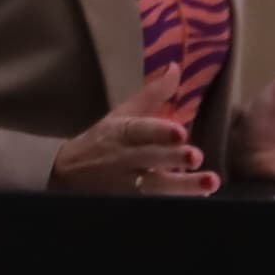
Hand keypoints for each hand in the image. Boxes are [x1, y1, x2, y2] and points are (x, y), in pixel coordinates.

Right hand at [54, 96, 218, 196]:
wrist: (65, 175)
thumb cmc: (102, 141)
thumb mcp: (122, 115)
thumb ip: (153, 94)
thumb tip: (176, 67)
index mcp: (121, 132)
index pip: (139, 130)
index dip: (159, 131)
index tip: (181, 132)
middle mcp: (122, 159)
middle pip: (148, 159)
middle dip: (172, 158)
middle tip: (196, 156)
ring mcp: (123, 186)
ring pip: (153, 187)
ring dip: (181, 187)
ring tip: (209, 184)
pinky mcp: (126, 206)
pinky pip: (150, 207)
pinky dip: (171, 206)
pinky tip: (195, 204)